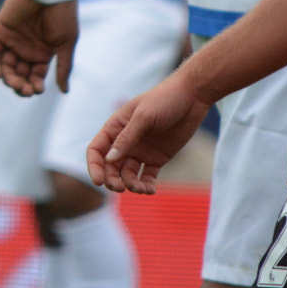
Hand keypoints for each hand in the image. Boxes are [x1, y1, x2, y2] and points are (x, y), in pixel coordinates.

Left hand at [0, 0, 78, 95]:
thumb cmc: (62, 14)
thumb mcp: (66, 43)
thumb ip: (63, 67)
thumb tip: (64, 91)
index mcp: (42, 54)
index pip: (34, 77)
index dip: (34, 86)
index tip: (37, 89)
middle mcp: (26, 49)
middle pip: (19, 75)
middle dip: (20, 85)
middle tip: (24, 89)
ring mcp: (12, 40)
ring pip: (5, 66)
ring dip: (8, 78)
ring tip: (13, 82)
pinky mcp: (0, 31)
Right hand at [85, 74, 211, 194]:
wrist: (191, 97)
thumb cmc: (164, 99)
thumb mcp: (143, 117)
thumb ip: (127, 138)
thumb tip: (109, 159)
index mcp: (115, 127)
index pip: (97, 150)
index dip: (95, 166)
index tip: (99, 181)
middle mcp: (125, 141)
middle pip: (110, 166)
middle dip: (112, 179)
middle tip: (119, 189)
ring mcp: (141, 151)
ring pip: (128, 174)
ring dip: (131, 184)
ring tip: (141, 189)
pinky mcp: (157, 159)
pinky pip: (146, 176)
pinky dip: (146, 185)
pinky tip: (150, 190)